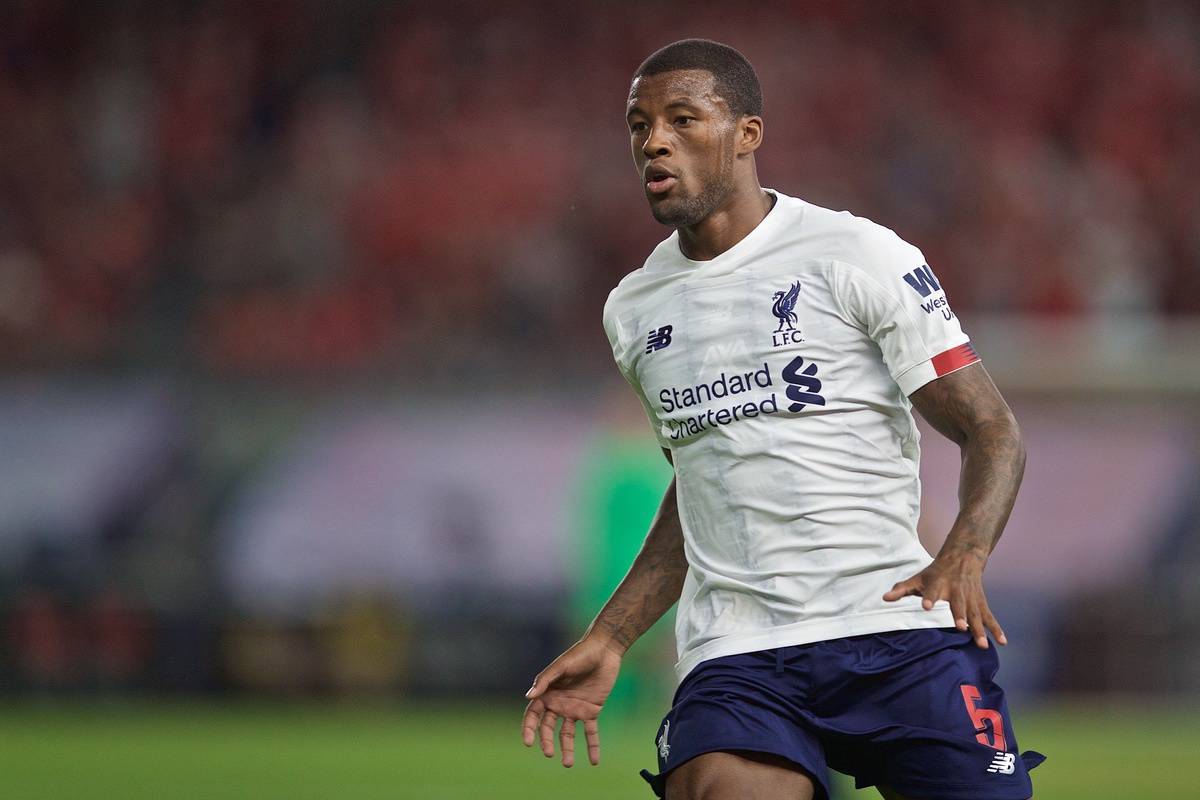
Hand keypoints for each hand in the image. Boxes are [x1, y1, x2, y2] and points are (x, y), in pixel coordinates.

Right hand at [521, 635, 621, 766]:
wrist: (604, 650)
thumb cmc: (579, 654)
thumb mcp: (561, 666)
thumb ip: (545, 681)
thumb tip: (528, 697)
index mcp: (548, 693)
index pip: (533, 715)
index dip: (528, 729)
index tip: (528, 742)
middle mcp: (559, 704)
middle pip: (548, 728)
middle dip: (547, 741)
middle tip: (549, 753)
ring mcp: (575, 709)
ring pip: (568, 734)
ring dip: (567, 748)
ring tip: (567, 763)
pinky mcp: (592, 710)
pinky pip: (591, 732)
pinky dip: (592, 746)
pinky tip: (594, 761)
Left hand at [882, 549, 1006, 648]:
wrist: (963, 557)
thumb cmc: (935, 572)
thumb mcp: (918, 578)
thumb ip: (902, 589)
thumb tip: (885, 598)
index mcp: (938, 584)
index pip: (931, 591)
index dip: (929, 598)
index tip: (926, 606)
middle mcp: (956, 591)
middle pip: (958, 605)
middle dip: (960, 616)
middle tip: (961, 627)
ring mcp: (971, 598)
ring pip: (976, 614)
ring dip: (980, 629)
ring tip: (981, 645)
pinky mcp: (981, 603)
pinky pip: (989, 617)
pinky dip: (996, 629)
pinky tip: (1002, 642)